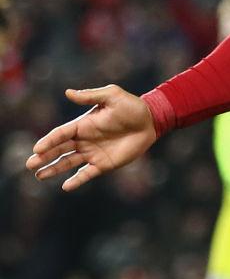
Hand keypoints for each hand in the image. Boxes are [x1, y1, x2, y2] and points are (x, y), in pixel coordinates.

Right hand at [25, 85, 156, 190]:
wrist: (150, 121)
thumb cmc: (131, 106)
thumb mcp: (112, 96)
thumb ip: (90, 96)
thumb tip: (68, 93)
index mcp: (83, 124)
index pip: (61, 134)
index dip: (48, 141)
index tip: (37, 148)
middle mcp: (84, 140)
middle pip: (60, 149)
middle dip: (44, 157)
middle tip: (30, 164)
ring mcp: (93, 153)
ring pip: (68, 162)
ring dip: (53, 169)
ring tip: (39, 175)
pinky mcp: (104, 164)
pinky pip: (87, 174)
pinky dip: (76, 180)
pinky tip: (66, 186)